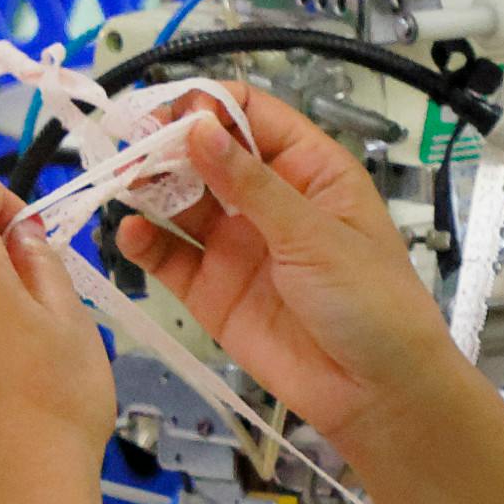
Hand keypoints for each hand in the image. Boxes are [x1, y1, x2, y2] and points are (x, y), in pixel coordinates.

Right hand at [107, 88, 463, 445]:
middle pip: (205, 153)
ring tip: (125, 181)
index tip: (179, 116)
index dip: (211, 108)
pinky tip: (132, 233)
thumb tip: (197, 128)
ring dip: (149, 186)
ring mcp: (235, 245)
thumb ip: (249, 185)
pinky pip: (169, 257)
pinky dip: (145, 242)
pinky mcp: (211, 291)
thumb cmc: (372, 302)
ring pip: (180, 201)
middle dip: (168, 144)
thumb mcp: (316, 234)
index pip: (251, 116)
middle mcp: (266, 200)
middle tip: (134, 144)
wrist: (377, 394)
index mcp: (308, 170)